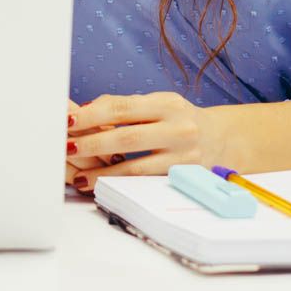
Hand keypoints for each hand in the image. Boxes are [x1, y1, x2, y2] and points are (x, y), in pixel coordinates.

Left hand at [65, 93, 213, 190]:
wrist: (224, 139)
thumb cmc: (181, 120)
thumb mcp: (160, 104)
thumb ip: (128, 107)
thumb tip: (86, 110)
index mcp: (166, 104)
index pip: (122, 107)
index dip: (92, 114)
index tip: (67, 121)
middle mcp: (178, 127)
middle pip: (127, 137)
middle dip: (92, 143)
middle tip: (66, 147)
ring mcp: (183, 155)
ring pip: (136, 166)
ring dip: (103, 172)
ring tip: (80, 176)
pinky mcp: (185, 177)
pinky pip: (147, 183)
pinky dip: (122, 184)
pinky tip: (103, 186)